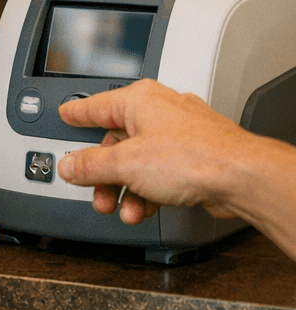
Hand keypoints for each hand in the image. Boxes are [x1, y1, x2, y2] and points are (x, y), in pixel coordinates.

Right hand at [57, 79, 248, 222]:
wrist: (244, 177)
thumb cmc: (195, 157)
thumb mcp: (126, 164)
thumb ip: (90, 166)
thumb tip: (69, 165)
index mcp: (139, 100)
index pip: (96, 105)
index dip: (77, 114)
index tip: (65, 116)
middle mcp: (159, 112)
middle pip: (117, 141)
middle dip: (104, 173)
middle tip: (96, 192)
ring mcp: (180, 134)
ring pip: (139, 160)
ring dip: (126, 189)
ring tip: (123, 209)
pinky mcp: (195, 156)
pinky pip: (160, 172)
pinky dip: (148, 191)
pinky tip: (144, 209)